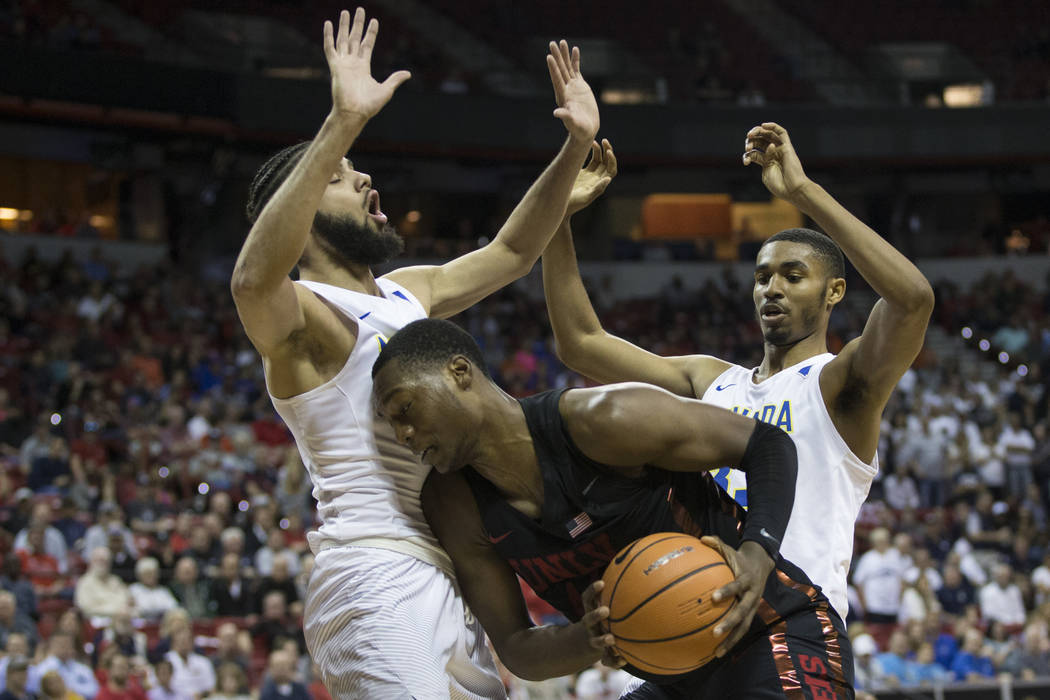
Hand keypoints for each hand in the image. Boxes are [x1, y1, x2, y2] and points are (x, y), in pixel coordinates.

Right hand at [323, 8, 410, 120]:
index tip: (374, 21)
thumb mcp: (386, 90)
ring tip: (346, 12)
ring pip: (343, 40)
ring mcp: (343, 64)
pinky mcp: (335, 67)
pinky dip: (328, 36)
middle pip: (355, 39)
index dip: (371, 33)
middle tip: (359, 10)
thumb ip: (395, 79)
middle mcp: (352, 63)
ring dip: (344, 26)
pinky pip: (330, 48)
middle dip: (357, 24)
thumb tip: (408, 73)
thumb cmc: (369, 106)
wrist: (354, 113)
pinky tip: (328, 24)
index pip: (367, 45)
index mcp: (363, 68)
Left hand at [547, 40, 599, 143]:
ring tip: (562, 42)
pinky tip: (574, 50)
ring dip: (565, 55)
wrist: (586, 129)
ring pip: (567, 67)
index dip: (553, 68)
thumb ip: (565, 117)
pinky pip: (577, 70)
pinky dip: (575, 60)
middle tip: (552, 43)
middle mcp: (566, 89)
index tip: (549, 57)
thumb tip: (556, 113)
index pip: (557, 79)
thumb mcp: (572, 123)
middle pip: (560, 69)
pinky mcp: (580, 86)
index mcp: (563, 96)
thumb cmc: (579, 129)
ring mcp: (573, 86)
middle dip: (557, 56)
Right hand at [566, 139, 616, 215]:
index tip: (608, 151)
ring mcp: (590, 176)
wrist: (560, 207)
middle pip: (607, 163)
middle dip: (608, 151)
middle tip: (605, 141)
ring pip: (599, 160)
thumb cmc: (572, 205)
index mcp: (600, 185)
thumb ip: (597, 189)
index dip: (612, 160)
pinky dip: (591, 152)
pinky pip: (591, 161)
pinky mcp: (582, 174)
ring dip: (600, 150)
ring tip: (595, 141)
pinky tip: (587, 145)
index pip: (611, 170)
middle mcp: (597, 180)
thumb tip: (608, 179)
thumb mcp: (585, 198)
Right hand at [580, 580, 625, 668]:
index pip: (587, 599)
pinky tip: (624, 661)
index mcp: (590, 612)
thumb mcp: (605, 606)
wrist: (587, 643)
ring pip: (596, 642)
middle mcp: (590, 626)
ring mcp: (594, 640)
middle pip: (588, 619)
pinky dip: (614, 662)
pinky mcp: (600, 654)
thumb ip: (617, 595)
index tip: (602, 582)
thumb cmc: (603, 619)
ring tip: (611, 639)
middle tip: (606, 610)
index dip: (592, 590)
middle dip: (596, 615)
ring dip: (602, 640)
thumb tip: (638, 574)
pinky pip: (606, 660)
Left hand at [701, 536, 774, 657]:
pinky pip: (741, 629)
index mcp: (746, 579)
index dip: (727, 591)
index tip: (714, 598)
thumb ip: (717, 544)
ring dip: (731, 640)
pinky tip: (717, 650)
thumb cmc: (739, 558)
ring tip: (717, 653)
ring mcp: (752, 607)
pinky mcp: (751, 614)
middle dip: (729, 624)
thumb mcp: (730, 549)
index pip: (736, 586)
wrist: (762, 564)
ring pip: (743, 627)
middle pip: (742, 613)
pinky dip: (732, 640)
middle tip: (714, 633)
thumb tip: (701, 538)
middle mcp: (751, 595)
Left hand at [742, 122, 811, 204]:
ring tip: (750, 135)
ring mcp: (780, 150)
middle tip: (747, 147)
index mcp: (766, 162)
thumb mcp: (766, 172)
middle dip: (750, 141)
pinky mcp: (787, 147)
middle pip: (760, 141)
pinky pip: (782, 132)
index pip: (754, 151)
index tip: (746, 162)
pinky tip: (764, 125)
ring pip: (769, 134)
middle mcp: (773, 153)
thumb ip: (762, 159)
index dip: (747, 154)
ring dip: (758, 132)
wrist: (793, 189)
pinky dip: (773, 126)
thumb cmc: (779, 185)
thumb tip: (764, 147)